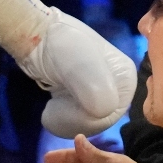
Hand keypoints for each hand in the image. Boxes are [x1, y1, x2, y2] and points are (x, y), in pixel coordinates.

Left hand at [0, 0, 136, 134]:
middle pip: (99, 122)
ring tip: (53, 104)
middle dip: (72, 119)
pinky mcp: (85, 99)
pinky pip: (77, 122)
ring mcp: (102, 94)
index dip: (82, 117)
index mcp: (126, 78)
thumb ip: (94, 87)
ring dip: (65, 120)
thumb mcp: (78, 63)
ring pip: (86, 124)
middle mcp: (119, 88)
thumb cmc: (59, 45)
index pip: (108, 115)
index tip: (58, 103)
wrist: (36, 37)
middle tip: (52, 106)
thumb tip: (102, 110)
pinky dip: (62, 119)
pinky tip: (54, 106)